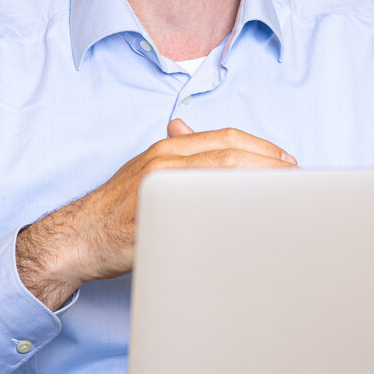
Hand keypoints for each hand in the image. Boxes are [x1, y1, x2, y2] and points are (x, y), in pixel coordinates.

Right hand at [14, 120, 296, 309]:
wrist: (76, 239)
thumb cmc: (115, 213)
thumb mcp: (147, 173)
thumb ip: (177, 158)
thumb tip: (194, 135)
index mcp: (168, 149)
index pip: (227, 137)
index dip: (263, 147)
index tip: (287, 162)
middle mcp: (165, 159)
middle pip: (230, 151)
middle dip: (269, 163)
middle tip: (296, 180)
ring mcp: (159, 185)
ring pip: (221, 173)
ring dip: (258, 182)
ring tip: (284, 196)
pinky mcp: (155, 213)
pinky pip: (201, 207)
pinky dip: (232, 208)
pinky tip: (252, 219)